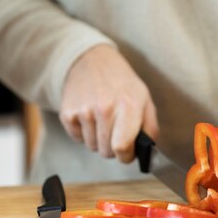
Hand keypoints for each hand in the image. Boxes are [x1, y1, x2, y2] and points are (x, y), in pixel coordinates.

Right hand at [59, 44, 158, 161]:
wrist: (92, 61)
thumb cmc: (122, 84)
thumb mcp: (145, 100)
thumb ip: (150, 128)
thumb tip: (147, 153)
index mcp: (129, 106)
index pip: (122, 147)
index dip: (126, 156)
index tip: (128, 152)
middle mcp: (105, 108)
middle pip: (107, 152)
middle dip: (113, 148)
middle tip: (116, 132)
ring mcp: (84, 110)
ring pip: (92, 147)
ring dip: (99, 140)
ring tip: (103, 120)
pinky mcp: (67, 113)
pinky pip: (77, 139)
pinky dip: (84, 133)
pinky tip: (90, 117)